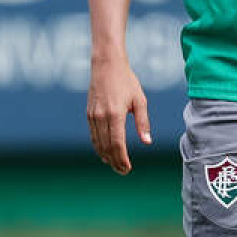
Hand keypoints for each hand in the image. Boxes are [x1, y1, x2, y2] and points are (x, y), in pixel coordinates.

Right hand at [86, 55, 150, 174]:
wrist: (106, 65)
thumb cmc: (126, 81)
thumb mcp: (140, 100)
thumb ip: (143, 122)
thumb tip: (147, 142)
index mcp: (115, 114)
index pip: (117, 144)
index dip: (122, 159)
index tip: (128, 168)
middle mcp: (101, 117)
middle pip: (107, 147)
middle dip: (115, 162)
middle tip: (123, 171)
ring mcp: (93, 116)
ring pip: (98, 143)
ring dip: (106, 157)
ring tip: (115, 165)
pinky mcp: (89, 114)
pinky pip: (93, 136)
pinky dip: (99, 147)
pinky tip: (105, 153)